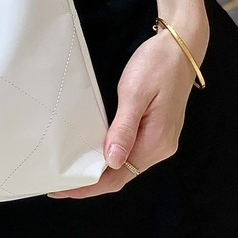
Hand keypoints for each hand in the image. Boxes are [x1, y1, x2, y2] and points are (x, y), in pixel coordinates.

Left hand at [47, 9, 209, 198]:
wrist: (179, 47)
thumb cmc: (156, 65)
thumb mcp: (134, 93)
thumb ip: (124, 128)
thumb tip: (112, 162)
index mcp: (155, 142)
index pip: (118, 176)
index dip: (90, 186)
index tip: (62, 190)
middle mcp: (159, 147)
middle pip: (121, 175)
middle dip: (91, 183)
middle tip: (58, 183)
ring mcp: (159, 138)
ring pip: (125, 164)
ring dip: (100, 171)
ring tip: (71, 171)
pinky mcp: (155, 128)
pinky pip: (130, 150)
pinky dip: (110, 156)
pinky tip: (93, 152)